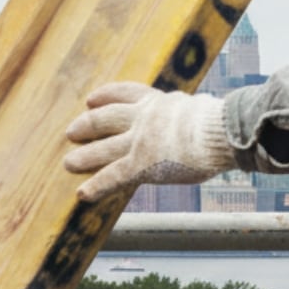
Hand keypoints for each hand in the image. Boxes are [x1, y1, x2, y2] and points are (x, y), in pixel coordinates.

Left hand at [62, 82, 231, 202]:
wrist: (217, 132)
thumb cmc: (219, 123)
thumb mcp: (201, 108)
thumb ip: (190, 111)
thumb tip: (204, 109)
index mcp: (157, 102)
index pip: (124, 93)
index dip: (105, 96)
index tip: (91, 100)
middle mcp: (142, 119)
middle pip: (105, 119)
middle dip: (87, 125)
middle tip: (71, 132)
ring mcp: (139, 141)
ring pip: (103, 149)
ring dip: (84, 156)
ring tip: (69, 163)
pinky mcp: (141, 165)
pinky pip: (113, 177)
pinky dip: (96, 186)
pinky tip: (82, 194)